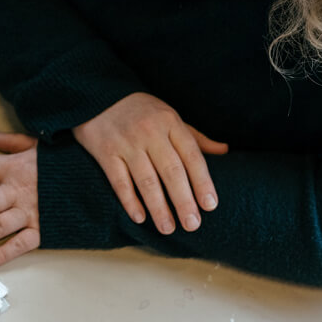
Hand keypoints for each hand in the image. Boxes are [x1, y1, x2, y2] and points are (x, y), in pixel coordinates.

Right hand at [72, 93, 227, 233]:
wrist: (97, 93)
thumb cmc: (141, 110)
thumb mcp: (170, 116)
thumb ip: (195, 137)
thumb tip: (224, 151)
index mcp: (170, 122)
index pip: (191, 155)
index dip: (202, 181)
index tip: (210, 205)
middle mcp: (150, 132)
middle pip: (171, 171)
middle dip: (184, 200)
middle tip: (193, 225)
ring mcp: (126, 143)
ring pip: (146, 180)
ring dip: (158, 207)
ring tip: (168, 228)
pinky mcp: (105, 152)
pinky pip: (119, 181)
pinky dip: (129, 200)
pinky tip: (140, 217)